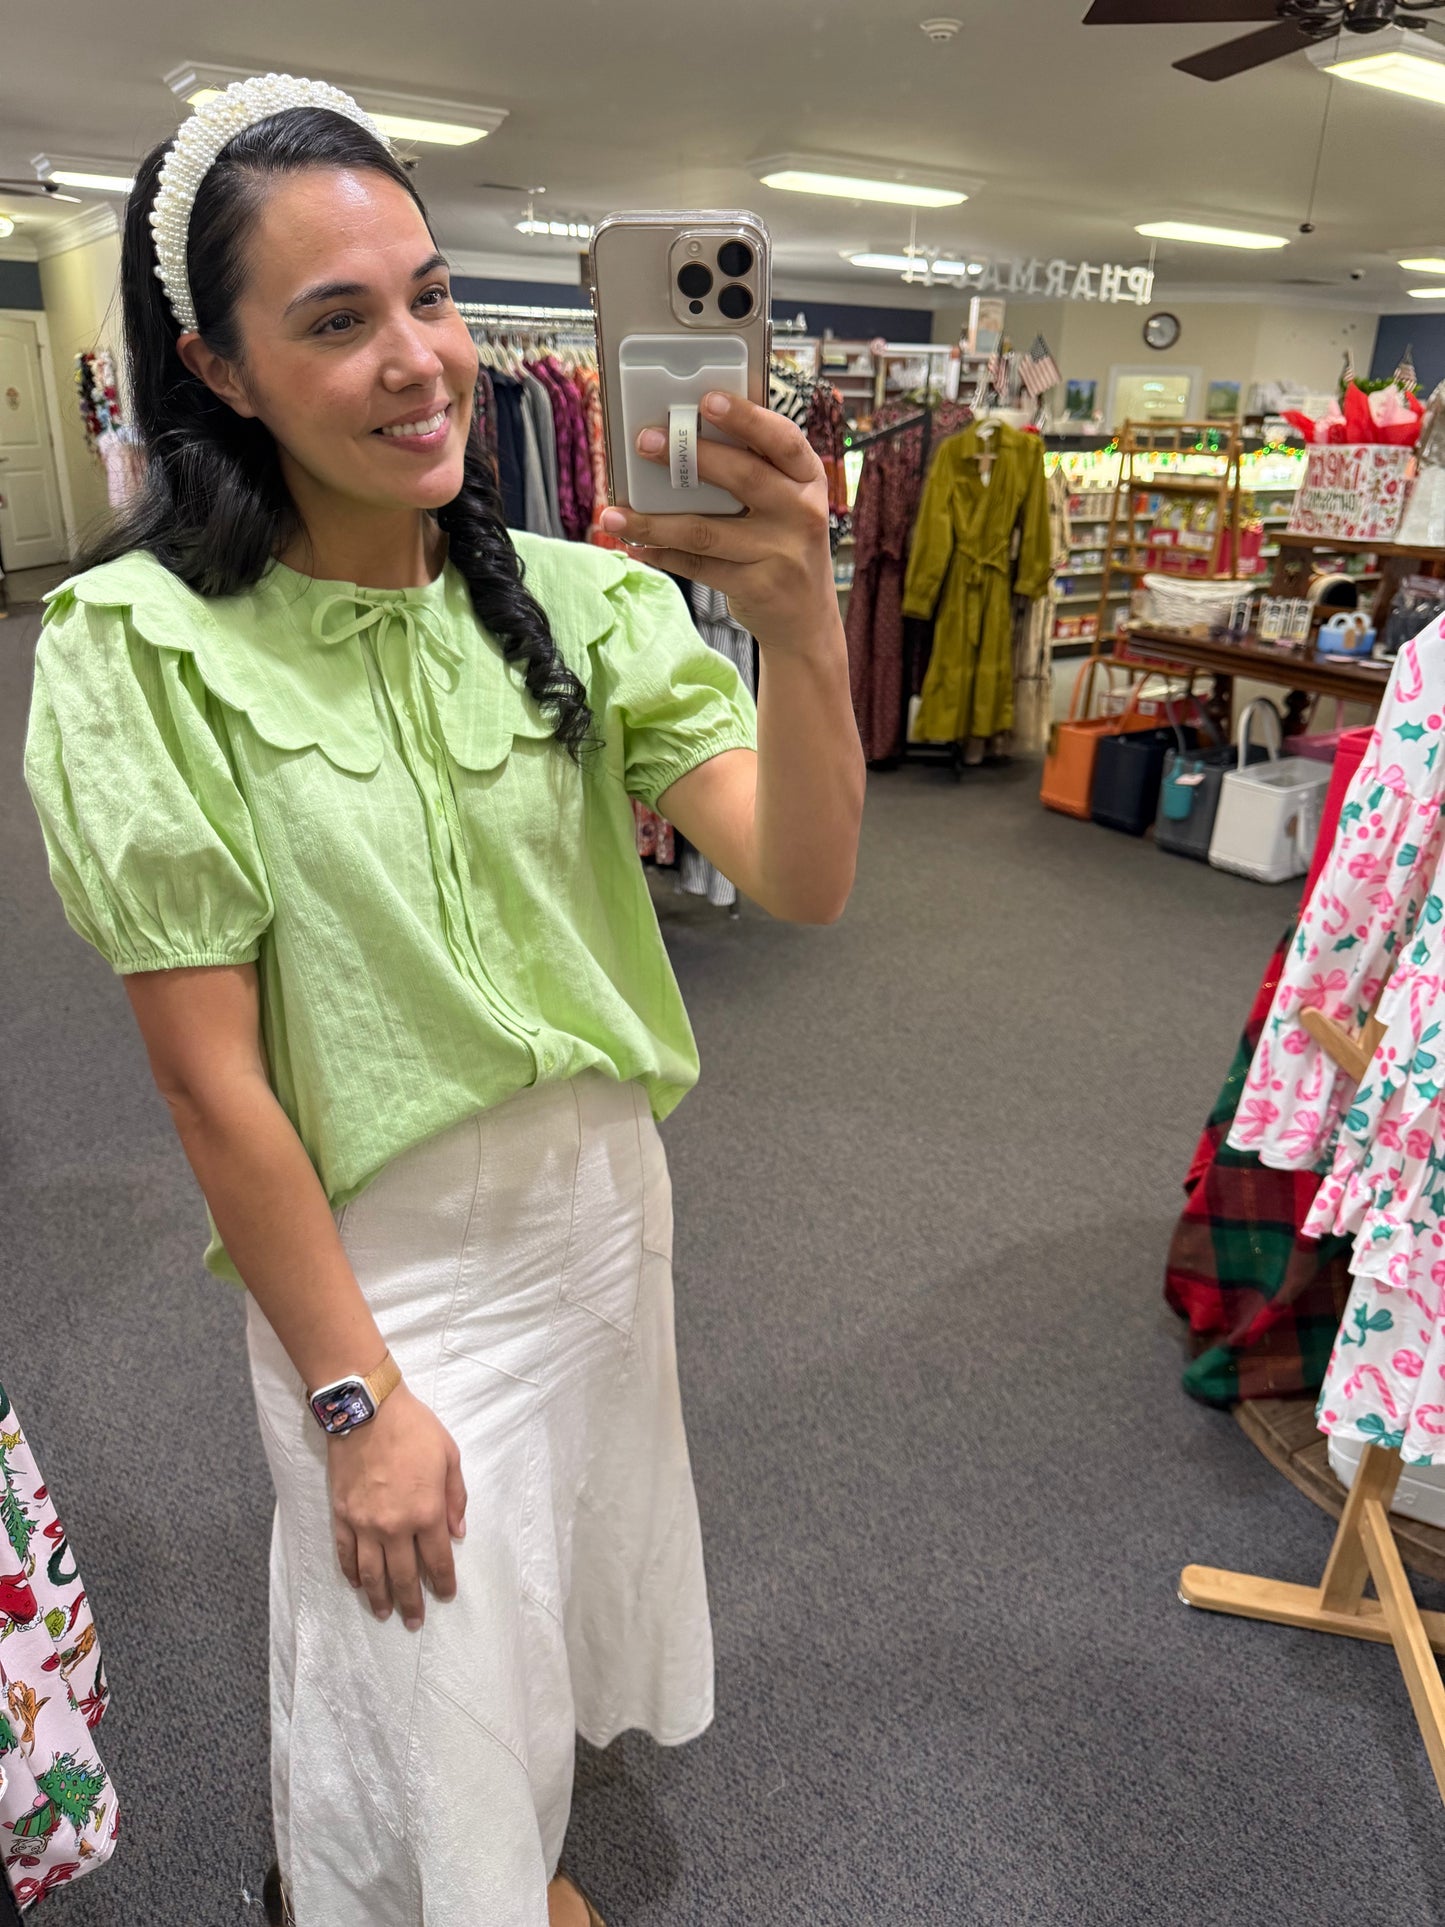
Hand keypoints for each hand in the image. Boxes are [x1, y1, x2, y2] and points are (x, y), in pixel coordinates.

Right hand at [327, 1383, 467, 1630]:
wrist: (368, 1410)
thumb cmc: (414, 1429)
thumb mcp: (449, 1456)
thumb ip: (455, 1498)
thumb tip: (458, 1533)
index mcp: (427, 1512)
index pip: (437, 1560)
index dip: (442, 1582)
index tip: (446, 1595)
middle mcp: (395, 1526)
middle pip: (404, 1575)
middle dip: (412, 1602)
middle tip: (414, 1622)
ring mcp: (365, 1524)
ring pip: (371, 1573)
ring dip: (379, 1597)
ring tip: (384, 1614)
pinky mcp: (342, 1515)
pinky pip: (346, 1554)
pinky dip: (351, 1573)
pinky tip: (357, 1585)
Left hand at [599, 391, 837, 654]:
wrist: (806, 619)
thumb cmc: (783, 544)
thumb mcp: (786, 503)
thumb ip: (754, 471)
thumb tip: (684, 436)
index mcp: (808, 479)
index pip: (783, 439)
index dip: (746, 417)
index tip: (706, 400)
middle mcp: (802, 513)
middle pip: (742, 477)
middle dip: (688, 456)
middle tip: (645, 442)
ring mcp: (781, 553)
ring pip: (705, 530)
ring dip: (653, 521)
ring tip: (614, 514)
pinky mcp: (757, 586)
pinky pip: (698, 566)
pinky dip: (662, 554)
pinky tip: (636, 545)